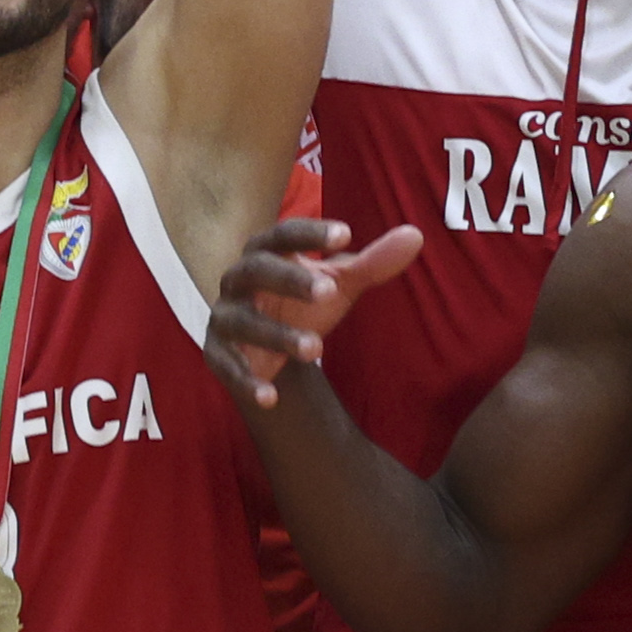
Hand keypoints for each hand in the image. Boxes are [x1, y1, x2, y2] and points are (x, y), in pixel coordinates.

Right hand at [204, 219, 422, 407]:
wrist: (264, 346)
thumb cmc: (301, 302)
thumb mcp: (338, 284)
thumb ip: (372, 263)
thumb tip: (415, 236)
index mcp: (266, 253)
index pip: (283, 234)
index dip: (310, 233)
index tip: (345, 235)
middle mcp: (238, 280)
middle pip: (257, 270)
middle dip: (290, 280)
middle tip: (330, 293)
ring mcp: (224, 317)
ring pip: (243, 321)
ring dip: (277, 335)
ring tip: (317, 350)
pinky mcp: (216, 353)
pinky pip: (226, 366)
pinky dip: (245, 381)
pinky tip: (270, 397)